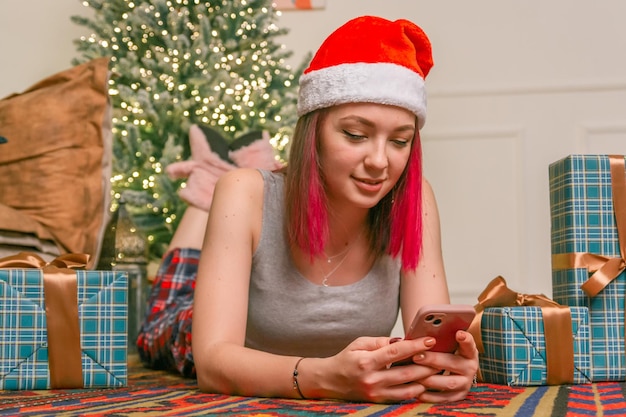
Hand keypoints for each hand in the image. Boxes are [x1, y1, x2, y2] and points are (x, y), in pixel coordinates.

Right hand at [309, 336, 441, 402]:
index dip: (415, 345)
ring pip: (408, 388)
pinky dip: (416, 390)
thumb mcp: (359, 343)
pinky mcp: (379, 401)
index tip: (429, 340)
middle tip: (440, 356)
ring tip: (436, 370)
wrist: (330, 381)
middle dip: (427, 364)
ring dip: (425, 379)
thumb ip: (380, 341)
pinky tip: (423, 382)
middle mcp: (372, 379)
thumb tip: (401, 340)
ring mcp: (376, 393)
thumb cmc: (346, 358)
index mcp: (366, 361)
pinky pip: (403, 397)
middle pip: (407, 373)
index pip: (396, 352)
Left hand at [412, 330, 478, 402]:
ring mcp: (465, 384)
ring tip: (414, 375)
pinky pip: (443, 398)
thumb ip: (439, 339)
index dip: (465, 339)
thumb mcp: (448, 345)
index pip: (469, 344)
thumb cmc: (446, 354)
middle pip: (453, 363)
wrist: (455, 373)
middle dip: (433, 360)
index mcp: (469, 352)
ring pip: (448, 383)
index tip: (459, 333)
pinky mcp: (457, 397)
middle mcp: (470, 368)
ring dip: (430, 379)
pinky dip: (429, 395)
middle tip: (417, 357)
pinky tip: (417, 390)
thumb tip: (421, 333)